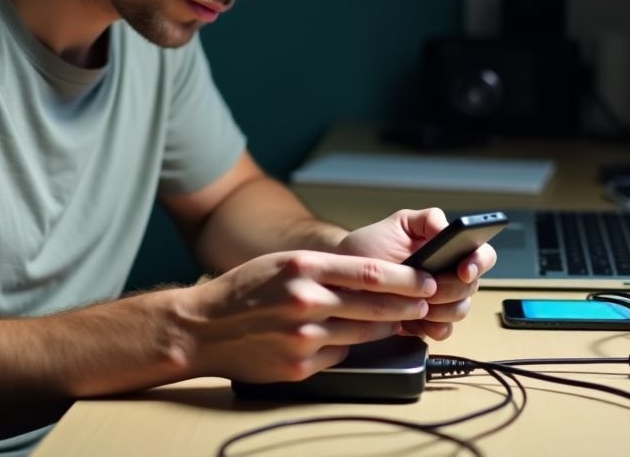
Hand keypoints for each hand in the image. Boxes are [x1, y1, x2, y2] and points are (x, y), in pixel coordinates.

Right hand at [181, 250, 436, 382]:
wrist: (202, 328)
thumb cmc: (243, 291)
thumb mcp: (282, 264)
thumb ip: (325, 271)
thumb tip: (372, 281)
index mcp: (303, 268)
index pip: (371, 273)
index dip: (406, 280)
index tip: (426, 281)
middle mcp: (306, 301)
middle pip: (375, 305)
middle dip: (407, 305)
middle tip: (425, 303)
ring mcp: (304, 337)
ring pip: (363, 332)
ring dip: (385, 326)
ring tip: (396, 319)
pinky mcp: (300, 365)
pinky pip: (340, 354)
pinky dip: (349, 345)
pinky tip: (347, 337)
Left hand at [337, 208, 497, 340]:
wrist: (344, 276)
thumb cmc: (371, 247)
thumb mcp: (397, 224)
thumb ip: (426, 219)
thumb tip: (447, 227)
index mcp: (450, 250)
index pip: (482, 254)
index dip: (479, 263)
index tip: (464, 269)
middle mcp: (450, 275)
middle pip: (471, 287)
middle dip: (450, 289)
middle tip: (429, 287)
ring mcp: (440, 301)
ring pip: (459, 311)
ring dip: (441, 309)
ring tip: (417, 302)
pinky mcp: (427, 323)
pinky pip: (442, 331)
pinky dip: (431, 327)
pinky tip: (414, 320)